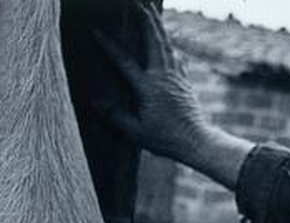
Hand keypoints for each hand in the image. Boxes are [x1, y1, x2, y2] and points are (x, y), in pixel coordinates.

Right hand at [94, 3, 209, 163]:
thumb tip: (93, 101)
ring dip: (157, 24)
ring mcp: (176, 75)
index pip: (125, 62)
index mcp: (149, 87)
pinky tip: (165, 40)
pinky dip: (167, 42)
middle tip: (136, 2)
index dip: (109, 47)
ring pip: (166, 42)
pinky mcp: (184, 79)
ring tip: (149, 10)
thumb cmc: (165, 140)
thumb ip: (115, 116)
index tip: (96, 32)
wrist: (196, 141)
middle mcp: (164, 75)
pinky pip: (174, 54)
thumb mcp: (135, 132)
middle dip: (144, 18)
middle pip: (154, 39)